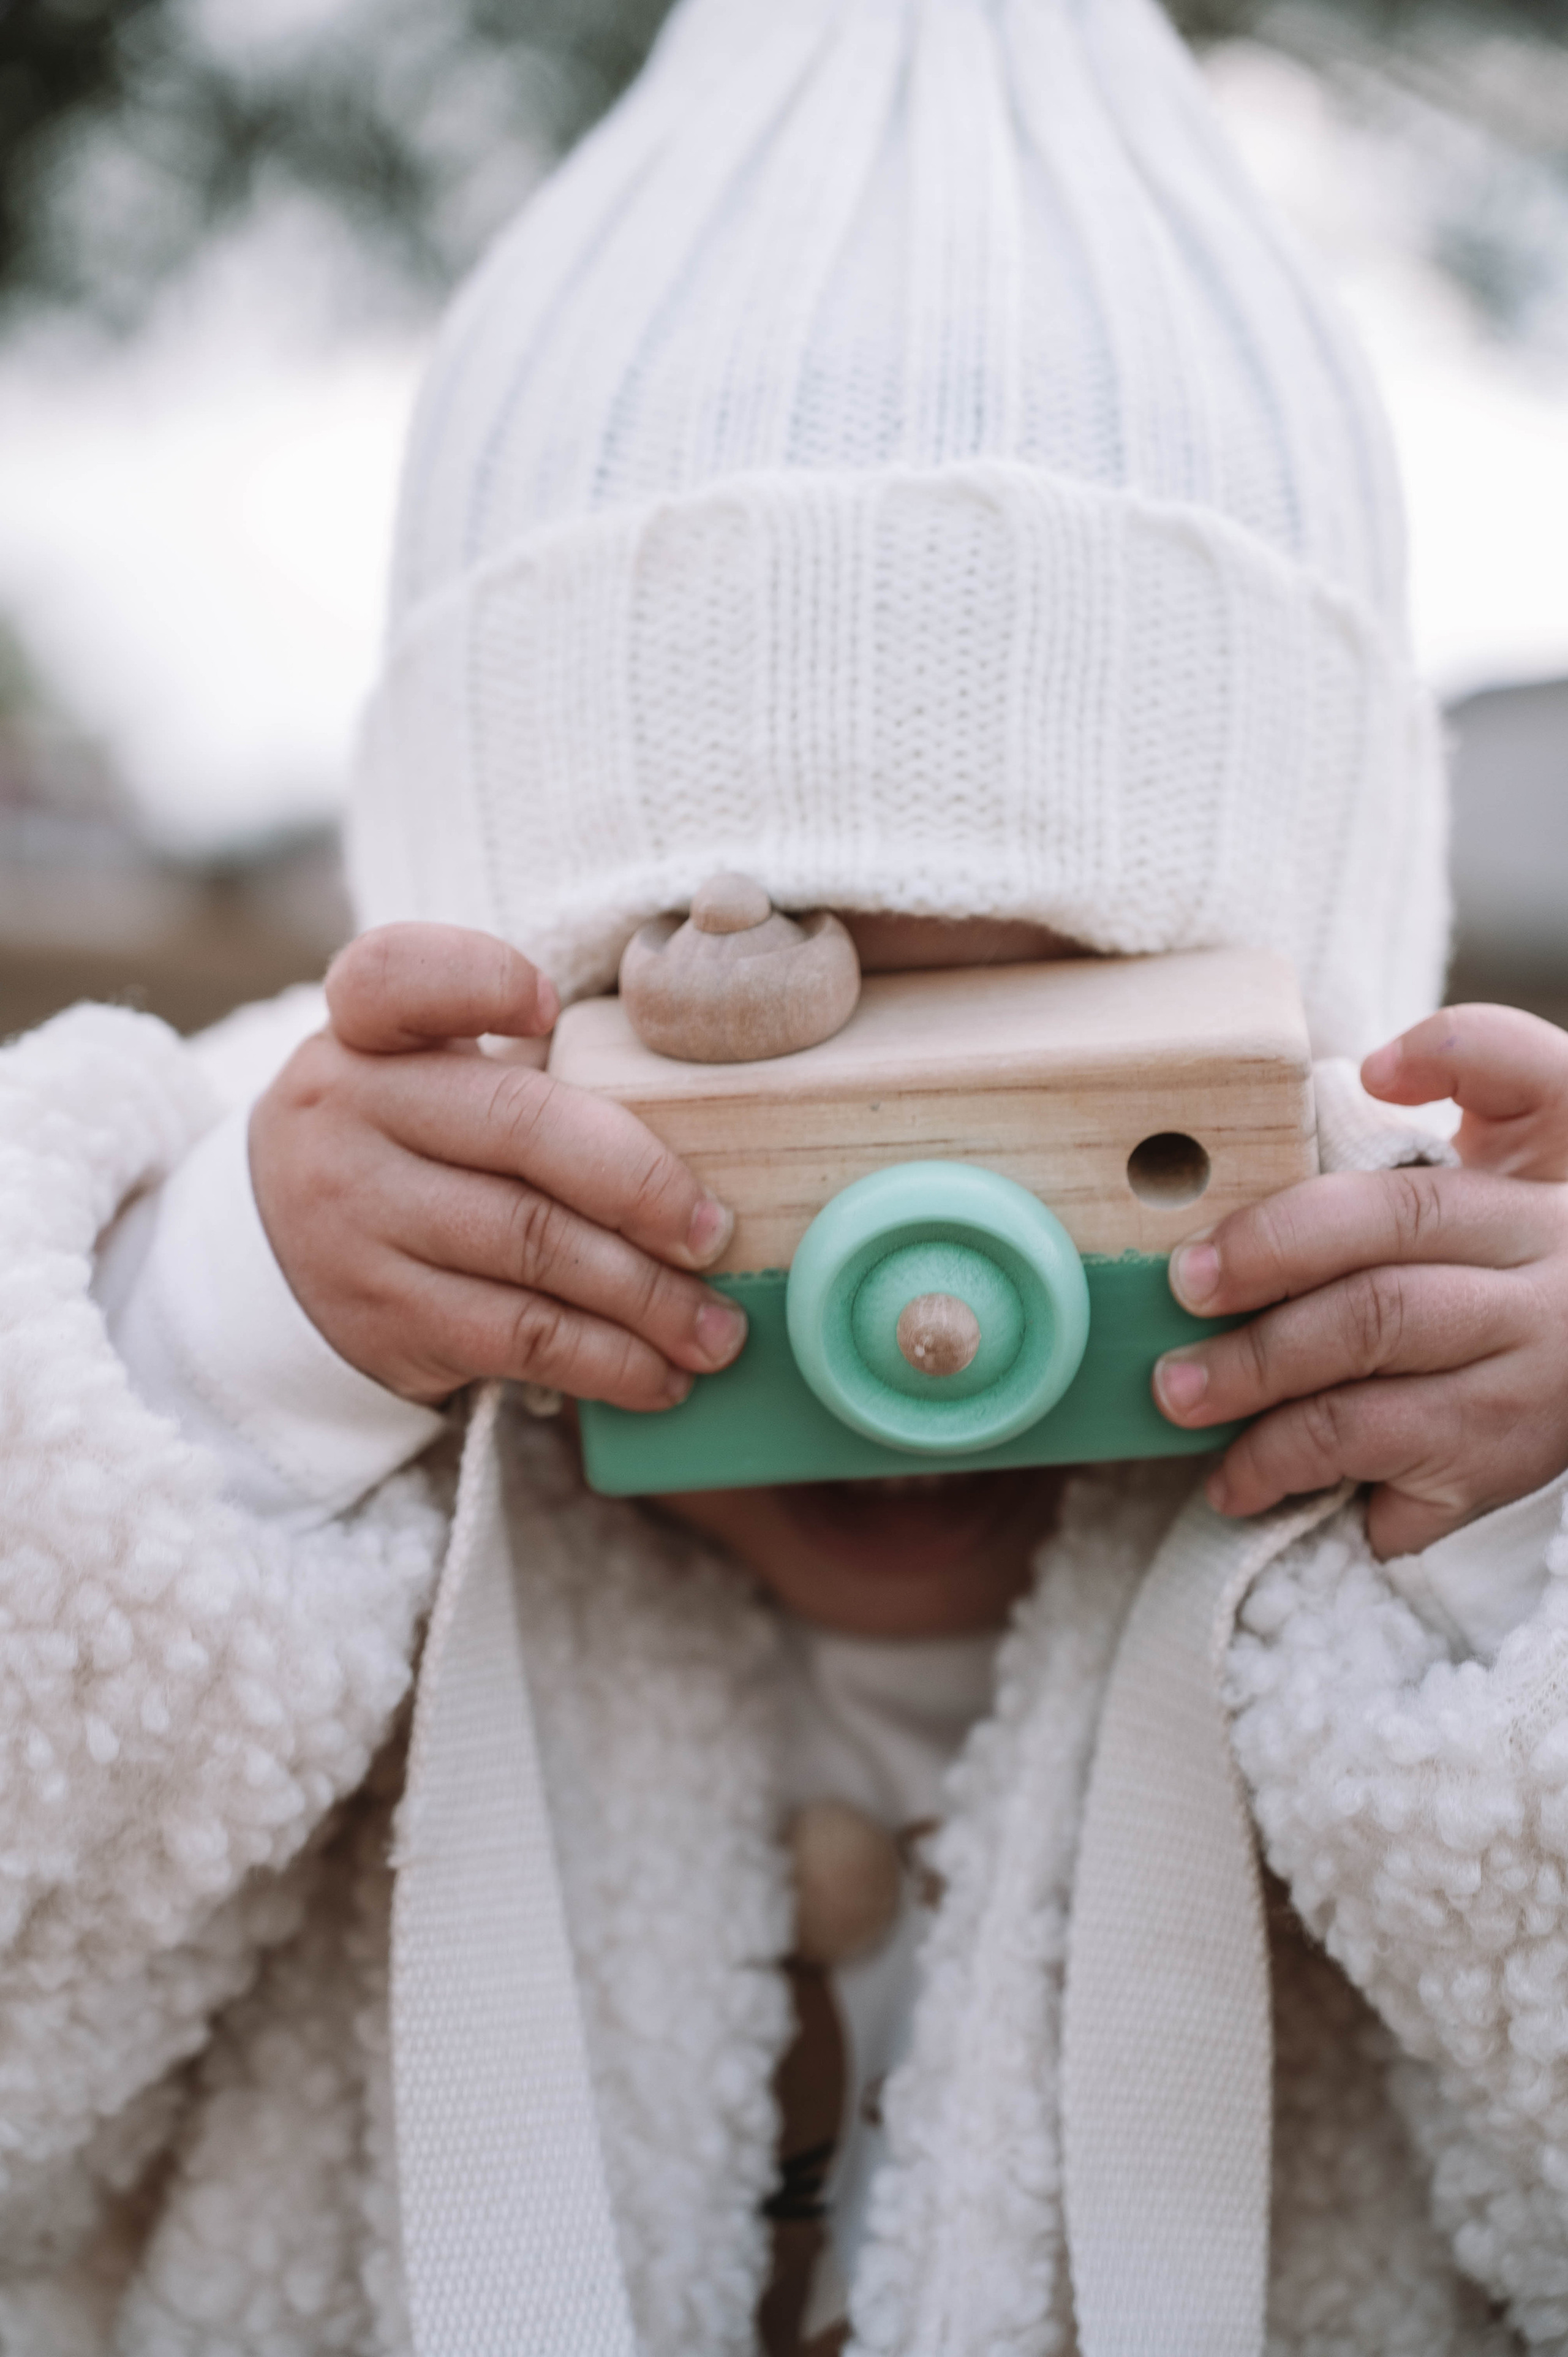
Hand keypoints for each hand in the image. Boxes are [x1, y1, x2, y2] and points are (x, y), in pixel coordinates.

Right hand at [248, 924, 747, 1408]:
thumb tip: (703, 1127)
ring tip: (717, 1329)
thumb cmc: (407, 1144)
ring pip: (533, 1250)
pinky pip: (519, 1338)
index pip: (399, 977)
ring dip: (648, 1298)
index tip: (548, 1007)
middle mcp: (349, 1114)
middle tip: (715, 1233)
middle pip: (520, 1129)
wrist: (275, 1255)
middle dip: (642, 1185)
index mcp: (366, 1031)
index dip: (479, 981)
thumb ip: (522, 1068)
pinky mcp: (383, 1317)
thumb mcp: (425, 1075)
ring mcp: (358, 1220)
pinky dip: (607, 1362)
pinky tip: (661, 1376)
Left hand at [1152, 1005, 1567, 1557]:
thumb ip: (1480, 1061)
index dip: (1285, 1236)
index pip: (1399, 1211)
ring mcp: (1530, 1396)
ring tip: (1189, 1426)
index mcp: (1534, 1202)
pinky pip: (1397, 1497)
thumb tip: (1381, 1066)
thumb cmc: (1539, 1223)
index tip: (1191, 1268)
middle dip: (1255, 1348)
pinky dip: (1319, 1498)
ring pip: (1374, 1418)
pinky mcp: (1508, 1470)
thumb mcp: (1546, 1122)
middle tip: (1167, 1371)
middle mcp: (1542, 1300)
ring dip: (1266, 1434)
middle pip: (1374, 1318)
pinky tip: (1256, 1493)